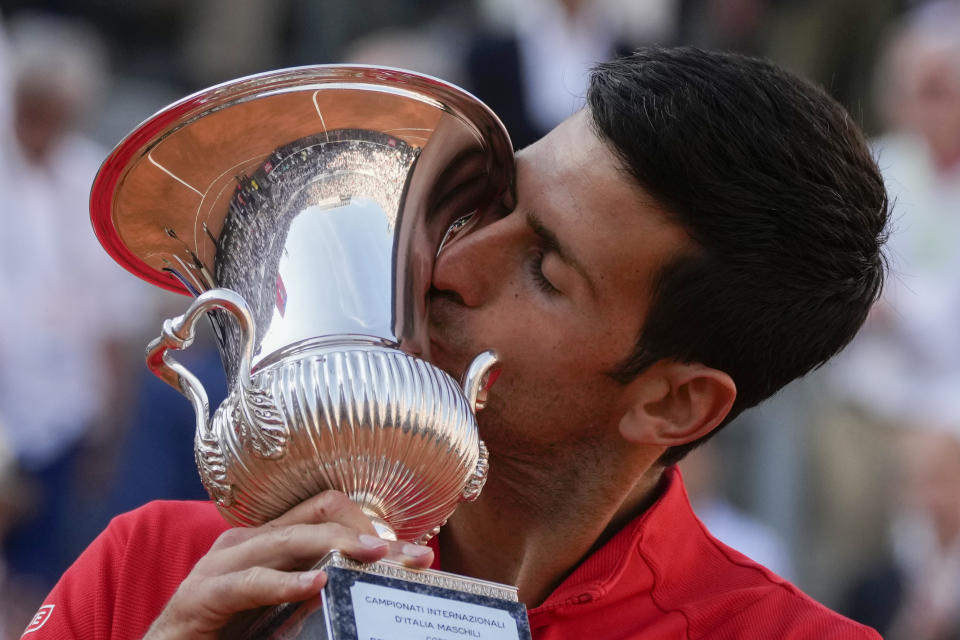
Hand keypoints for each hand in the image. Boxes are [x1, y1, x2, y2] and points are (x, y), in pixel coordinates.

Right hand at [143, 491, 433, 638]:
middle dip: (369, 534)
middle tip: (412, 555)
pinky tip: (315, 585)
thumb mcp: (283, 611)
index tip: (415, 552)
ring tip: (376, 557)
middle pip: (317, 519)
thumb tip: (371, 595)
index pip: (328, 512)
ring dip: (337, 546)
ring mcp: (221, 565)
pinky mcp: (201, 597)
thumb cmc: (226, 633)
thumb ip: (319, 595)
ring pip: (287, 540)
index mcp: (269, 541)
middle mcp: (247, 543)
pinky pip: (248, 582)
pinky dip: (283, 582)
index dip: (373, 524)